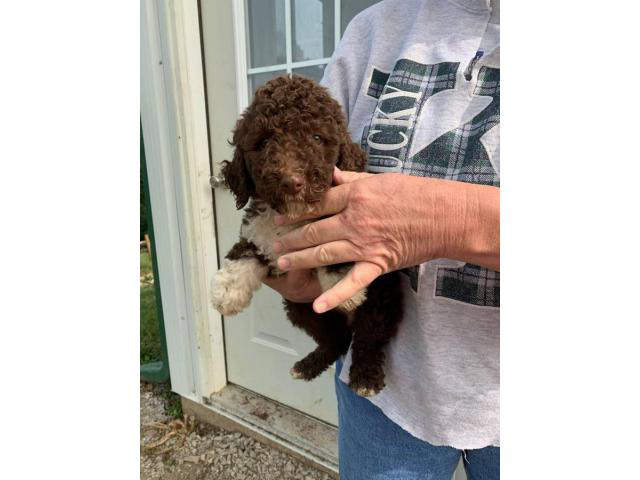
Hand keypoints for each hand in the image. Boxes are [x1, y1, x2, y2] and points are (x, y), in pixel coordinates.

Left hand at [272, 167, 499, 312]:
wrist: (446, 216)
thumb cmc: (416, 194)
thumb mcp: (381, 180)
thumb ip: (352, 181)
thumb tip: (329, 174)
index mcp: (355, 196)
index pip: (317, 203)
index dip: (296, 210)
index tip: (280, 216)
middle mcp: (354, 220)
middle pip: (314, 229)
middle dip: (291, 237)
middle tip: (275, 243)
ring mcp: (364, 244)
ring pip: (323, 252)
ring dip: (299, 259)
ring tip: (282, 263)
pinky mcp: (377, 263)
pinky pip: (352, 281)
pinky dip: (334, 295)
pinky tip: (317, 305)